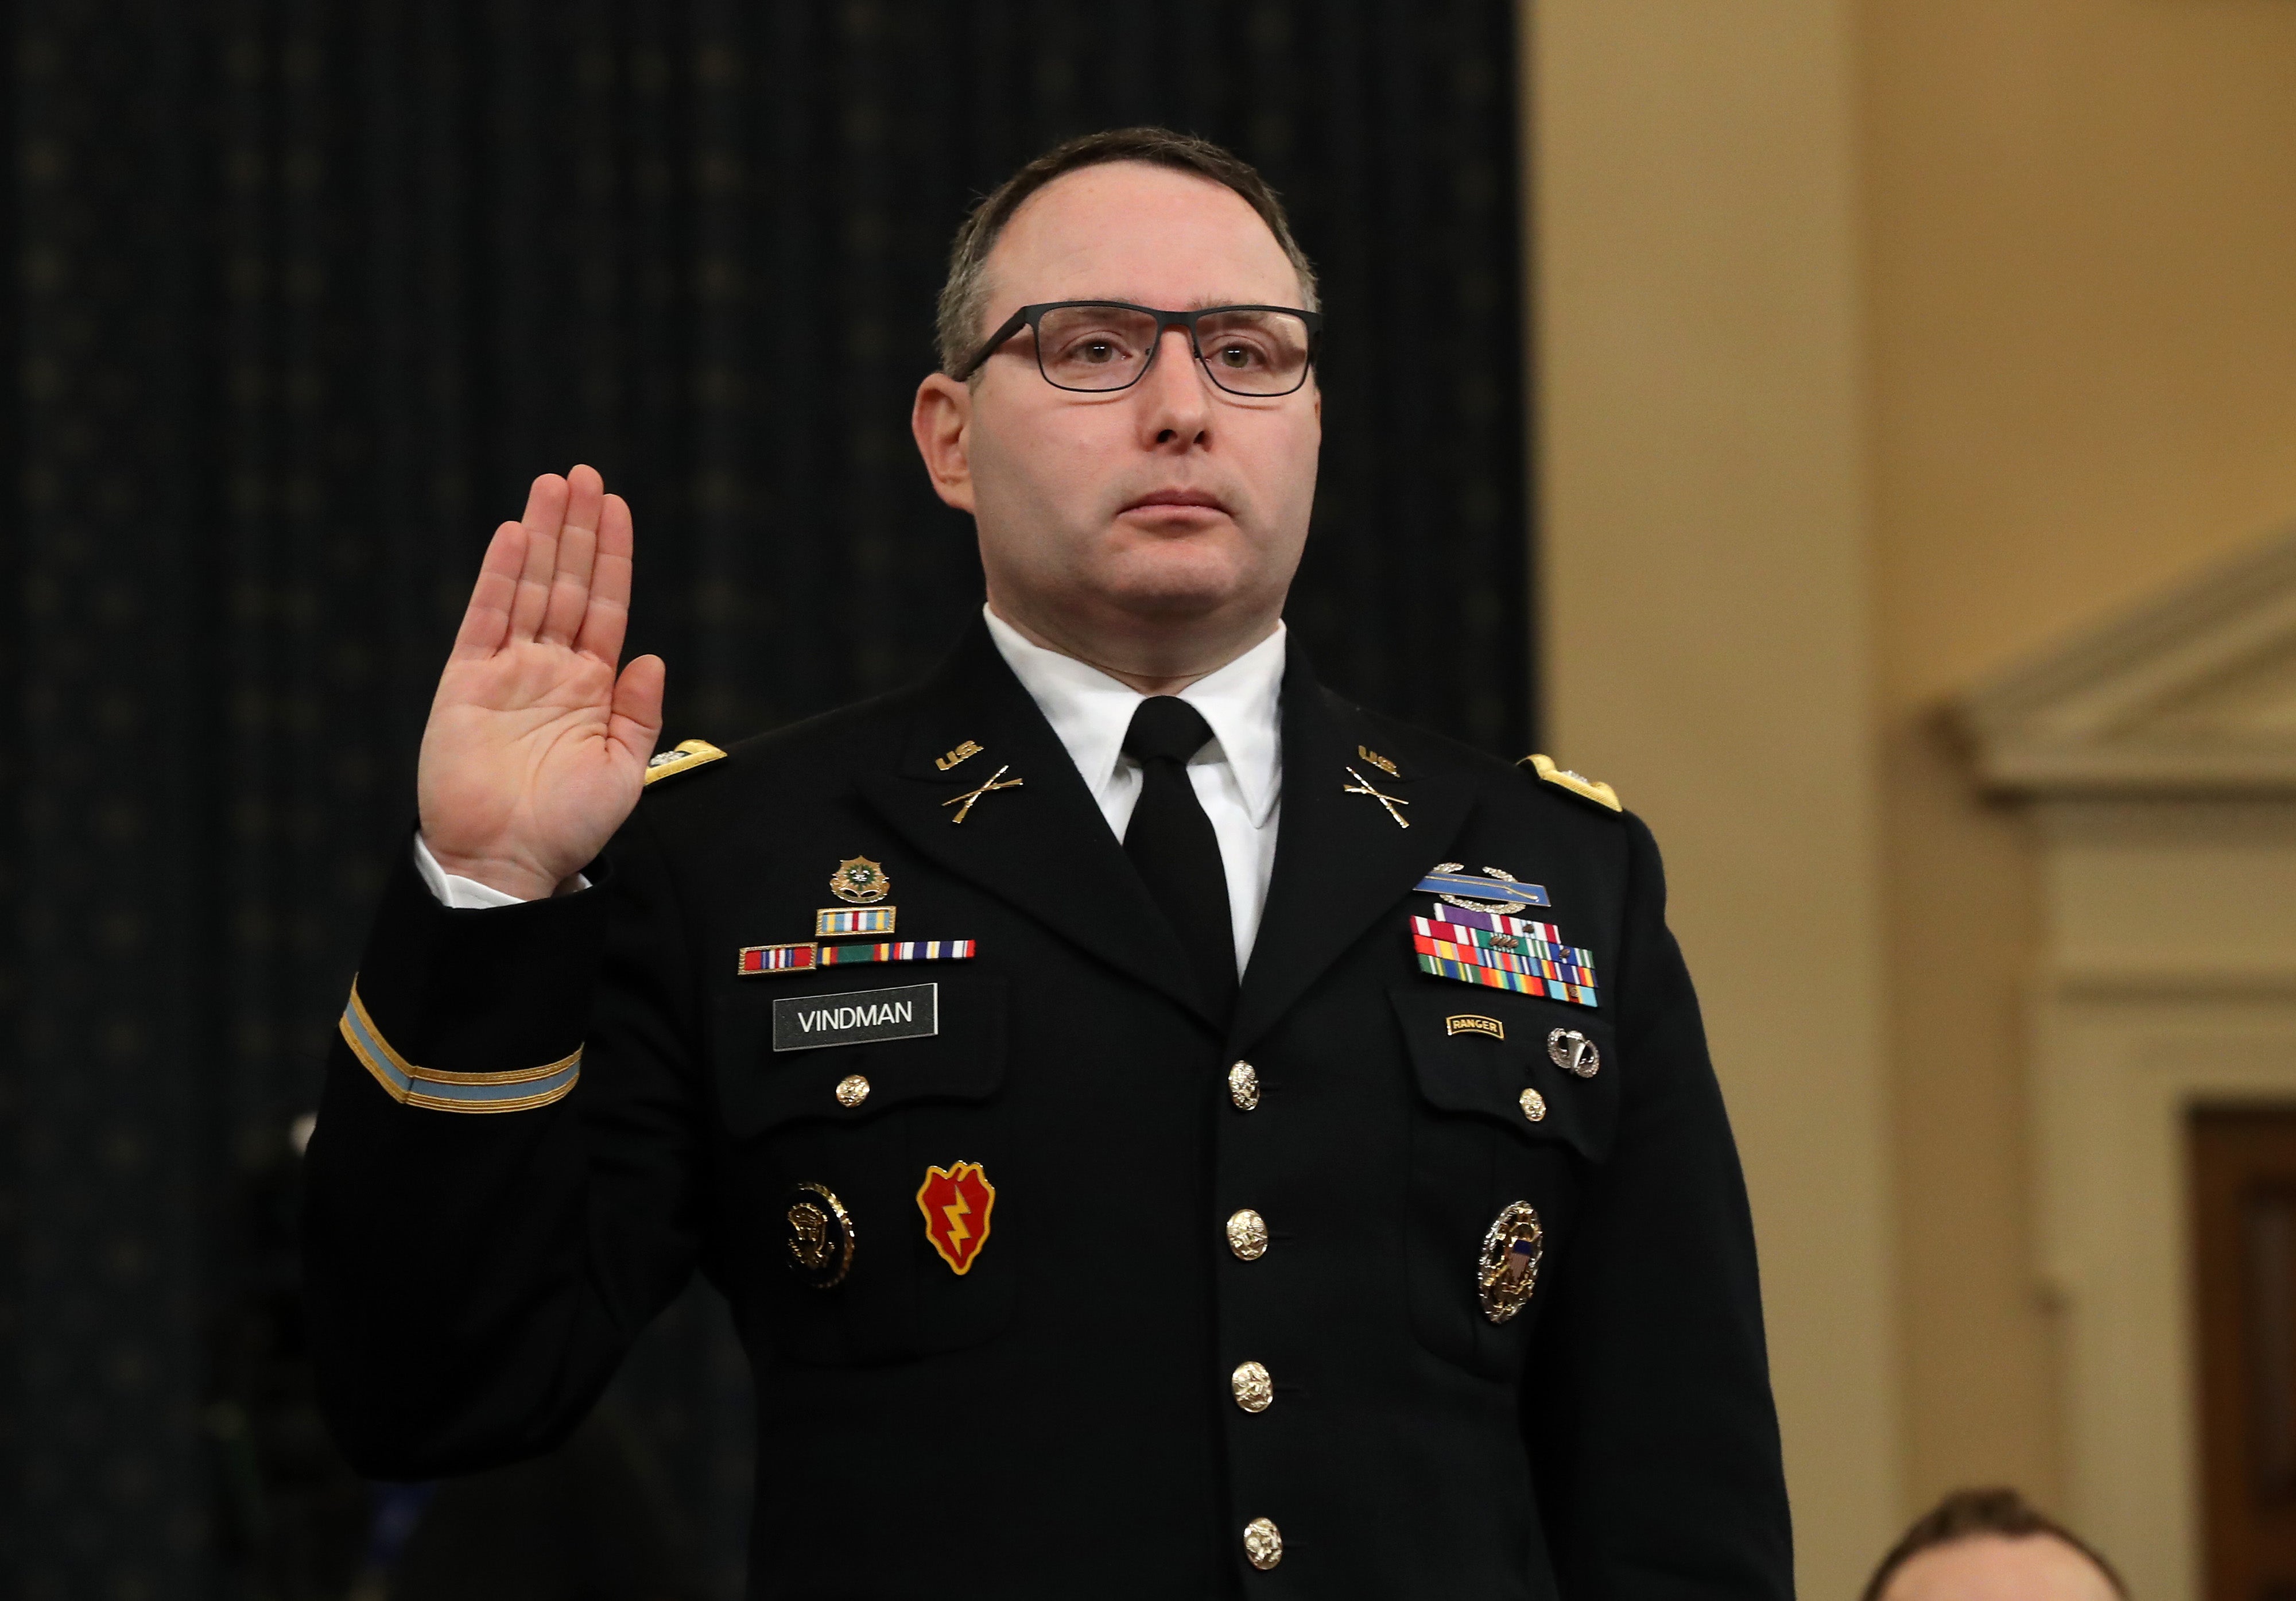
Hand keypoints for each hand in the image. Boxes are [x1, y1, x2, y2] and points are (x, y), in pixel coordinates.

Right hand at [417, 466, 664, 900]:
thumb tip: (650, 657)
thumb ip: (638, 711)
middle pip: (568, 583)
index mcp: (590, 687)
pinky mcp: (466, 681)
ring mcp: (506, 671)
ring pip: (529, 588)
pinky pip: (485, 618)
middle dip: (577, 529)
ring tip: (554, 483)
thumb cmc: (568, 825)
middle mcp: (549, 669)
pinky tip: (515, 535)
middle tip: (585, 474)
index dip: (612, 556)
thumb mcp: (623, 769)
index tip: (617, 508)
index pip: (606, 606)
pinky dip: (500, 577)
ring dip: (542, 535)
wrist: (509, 861)